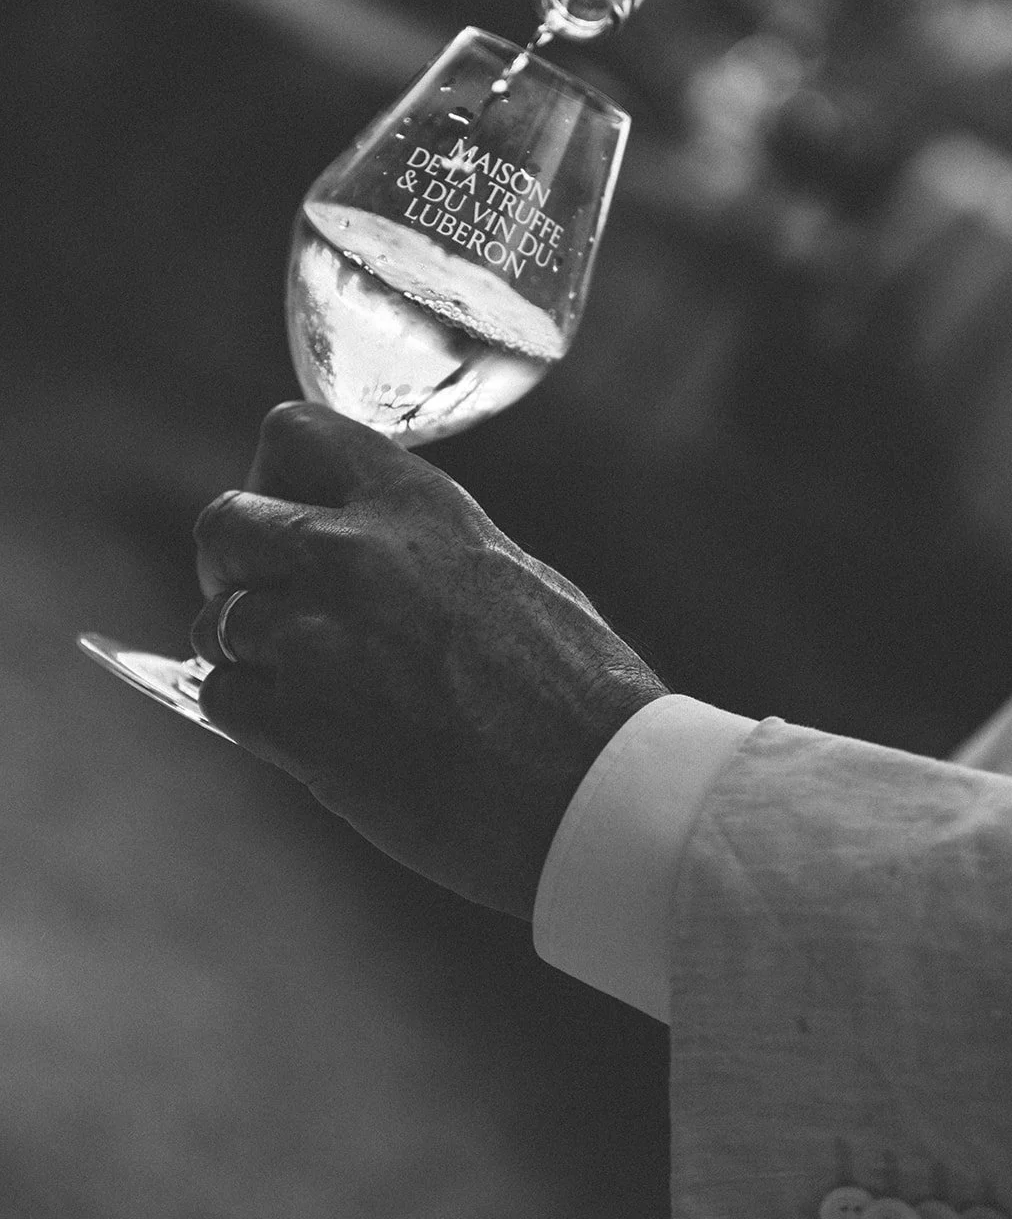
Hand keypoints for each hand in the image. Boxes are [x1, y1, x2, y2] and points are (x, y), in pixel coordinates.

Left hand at [191, 404, 665, 918]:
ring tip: (306, 686)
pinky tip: (305, 732)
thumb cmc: (573, 686)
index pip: (292, 434)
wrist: (590, 784)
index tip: (288, 516)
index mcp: (413, 503)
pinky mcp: (297, 722)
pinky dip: (249, 717)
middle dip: (233, 566)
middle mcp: (351, 552)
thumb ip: (419, 547)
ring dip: (246, 654)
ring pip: (216, 621)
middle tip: (267, 607)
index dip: (272, 476)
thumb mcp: (506, 570)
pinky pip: (220, 697)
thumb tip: (362, 551)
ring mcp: (316, 637)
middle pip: (223, 522)